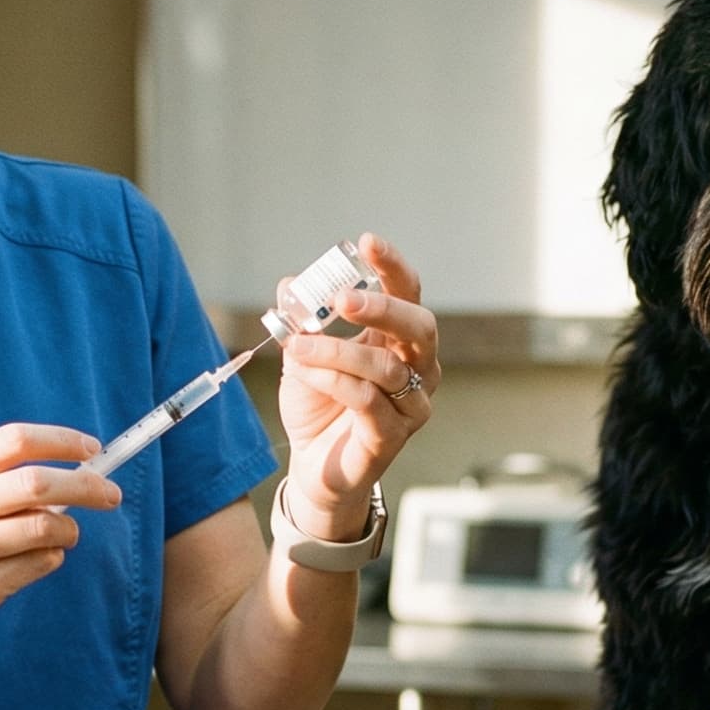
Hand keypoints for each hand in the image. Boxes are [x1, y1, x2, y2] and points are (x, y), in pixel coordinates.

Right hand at [0, 423, 121, 671]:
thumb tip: (67, 473)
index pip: (13, 441)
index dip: (61, 441)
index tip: (92, 450)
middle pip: (38, 484)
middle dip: (86, 487)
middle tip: (111, 495)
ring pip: (45, 528)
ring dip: (68, 532)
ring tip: (64, 537)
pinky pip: (38, 566)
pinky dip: (50, 560)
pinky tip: (35, 562)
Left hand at [274, 233, 438, 539]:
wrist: (313, 466)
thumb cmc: (319, 406)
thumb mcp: (302, 355)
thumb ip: (299, 321)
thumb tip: (289, 285)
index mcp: (399, 339)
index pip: (409, 293)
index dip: (392, 267)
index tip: (366, 243)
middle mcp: (416, 369)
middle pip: (419, 327)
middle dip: (382, 307)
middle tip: (342, 298)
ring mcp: (409, 405)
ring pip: (385, 367)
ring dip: (335, 350)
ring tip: (295, 346)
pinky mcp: (391, 437)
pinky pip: (367, 401)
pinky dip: (333, 381)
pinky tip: (306, 372)